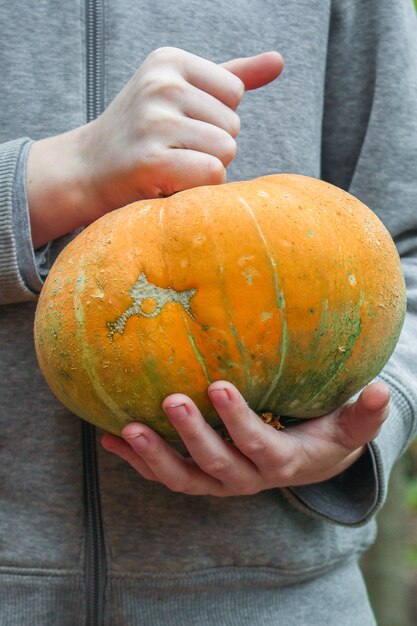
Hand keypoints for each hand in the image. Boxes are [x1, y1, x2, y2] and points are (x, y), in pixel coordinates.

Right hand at [27, 47, 283, 246]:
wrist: (86, 170)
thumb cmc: (141, 134)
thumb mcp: (180, 93)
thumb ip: (232, 76)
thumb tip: (280, 60)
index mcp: (169, 60)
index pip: (234, 93)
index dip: (214, 119)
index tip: (178, 126)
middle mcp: (161, 85)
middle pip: (232, 125)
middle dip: (209, 146)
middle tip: (170, 151)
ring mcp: (154, 122)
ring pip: (226, 151)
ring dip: (204, 169)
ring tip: (169, 166)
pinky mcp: (151, 160)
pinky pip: (213, 174)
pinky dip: (197, 188)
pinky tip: (167, 182)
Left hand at [101, 380, 389, 495]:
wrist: (300, 466)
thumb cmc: (322, 439)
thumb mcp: (345, 430)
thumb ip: (361, 415)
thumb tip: (382, 390)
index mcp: (279, 463)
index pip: (258, 445)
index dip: (238, 422)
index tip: (219, 386)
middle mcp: (244, 478)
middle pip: (214, 465)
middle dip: (191, 436)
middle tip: (170, 401)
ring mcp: (217, 482)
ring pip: (182, 478)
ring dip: (153, 456)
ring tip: (125, 430)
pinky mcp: (198, 479)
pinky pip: (164, 474)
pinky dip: (136, 461)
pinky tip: (109, 438)